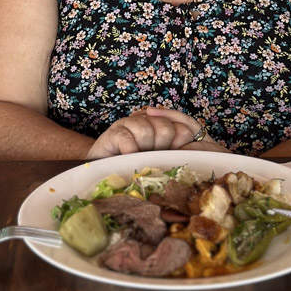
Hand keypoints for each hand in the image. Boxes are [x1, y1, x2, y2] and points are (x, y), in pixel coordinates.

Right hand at [85, 107, 200, 158]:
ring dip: (142, 149)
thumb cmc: (137, 168)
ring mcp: (131, 124)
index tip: (170, 155)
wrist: (102, 170)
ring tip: (137, 156)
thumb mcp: (165, 159)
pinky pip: (127, 139)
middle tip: (151, 156)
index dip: (179, 144)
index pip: (183, 129)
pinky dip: (129, 151)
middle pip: (166, 129)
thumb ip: (179, 146)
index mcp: (163, 126)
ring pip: (146, 131)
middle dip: (160, 147)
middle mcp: (148, 121)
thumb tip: (188, 135)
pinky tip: (127, 157)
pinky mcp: (114, 132)